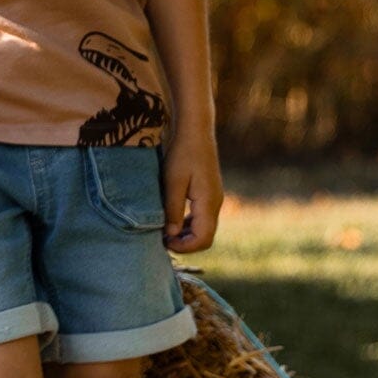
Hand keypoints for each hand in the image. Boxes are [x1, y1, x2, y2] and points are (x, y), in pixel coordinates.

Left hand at [160, 127, 222, 252]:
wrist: (195, 131)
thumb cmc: (182, 153)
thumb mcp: (173, 182)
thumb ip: (172, 209)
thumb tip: (171, 234)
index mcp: (209, 203)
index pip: (203, 239)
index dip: (184, 247)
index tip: (164, 242)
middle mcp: (215, 204)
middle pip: (205, 237)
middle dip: (185, 244)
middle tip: (162, 239)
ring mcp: (214, 199)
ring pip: (204, 228)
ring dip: (186, 235)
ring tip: (164, 231)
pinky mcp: (209, 194)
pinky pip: (201, 218)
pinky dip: (188, 224)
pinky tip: (172, 219)